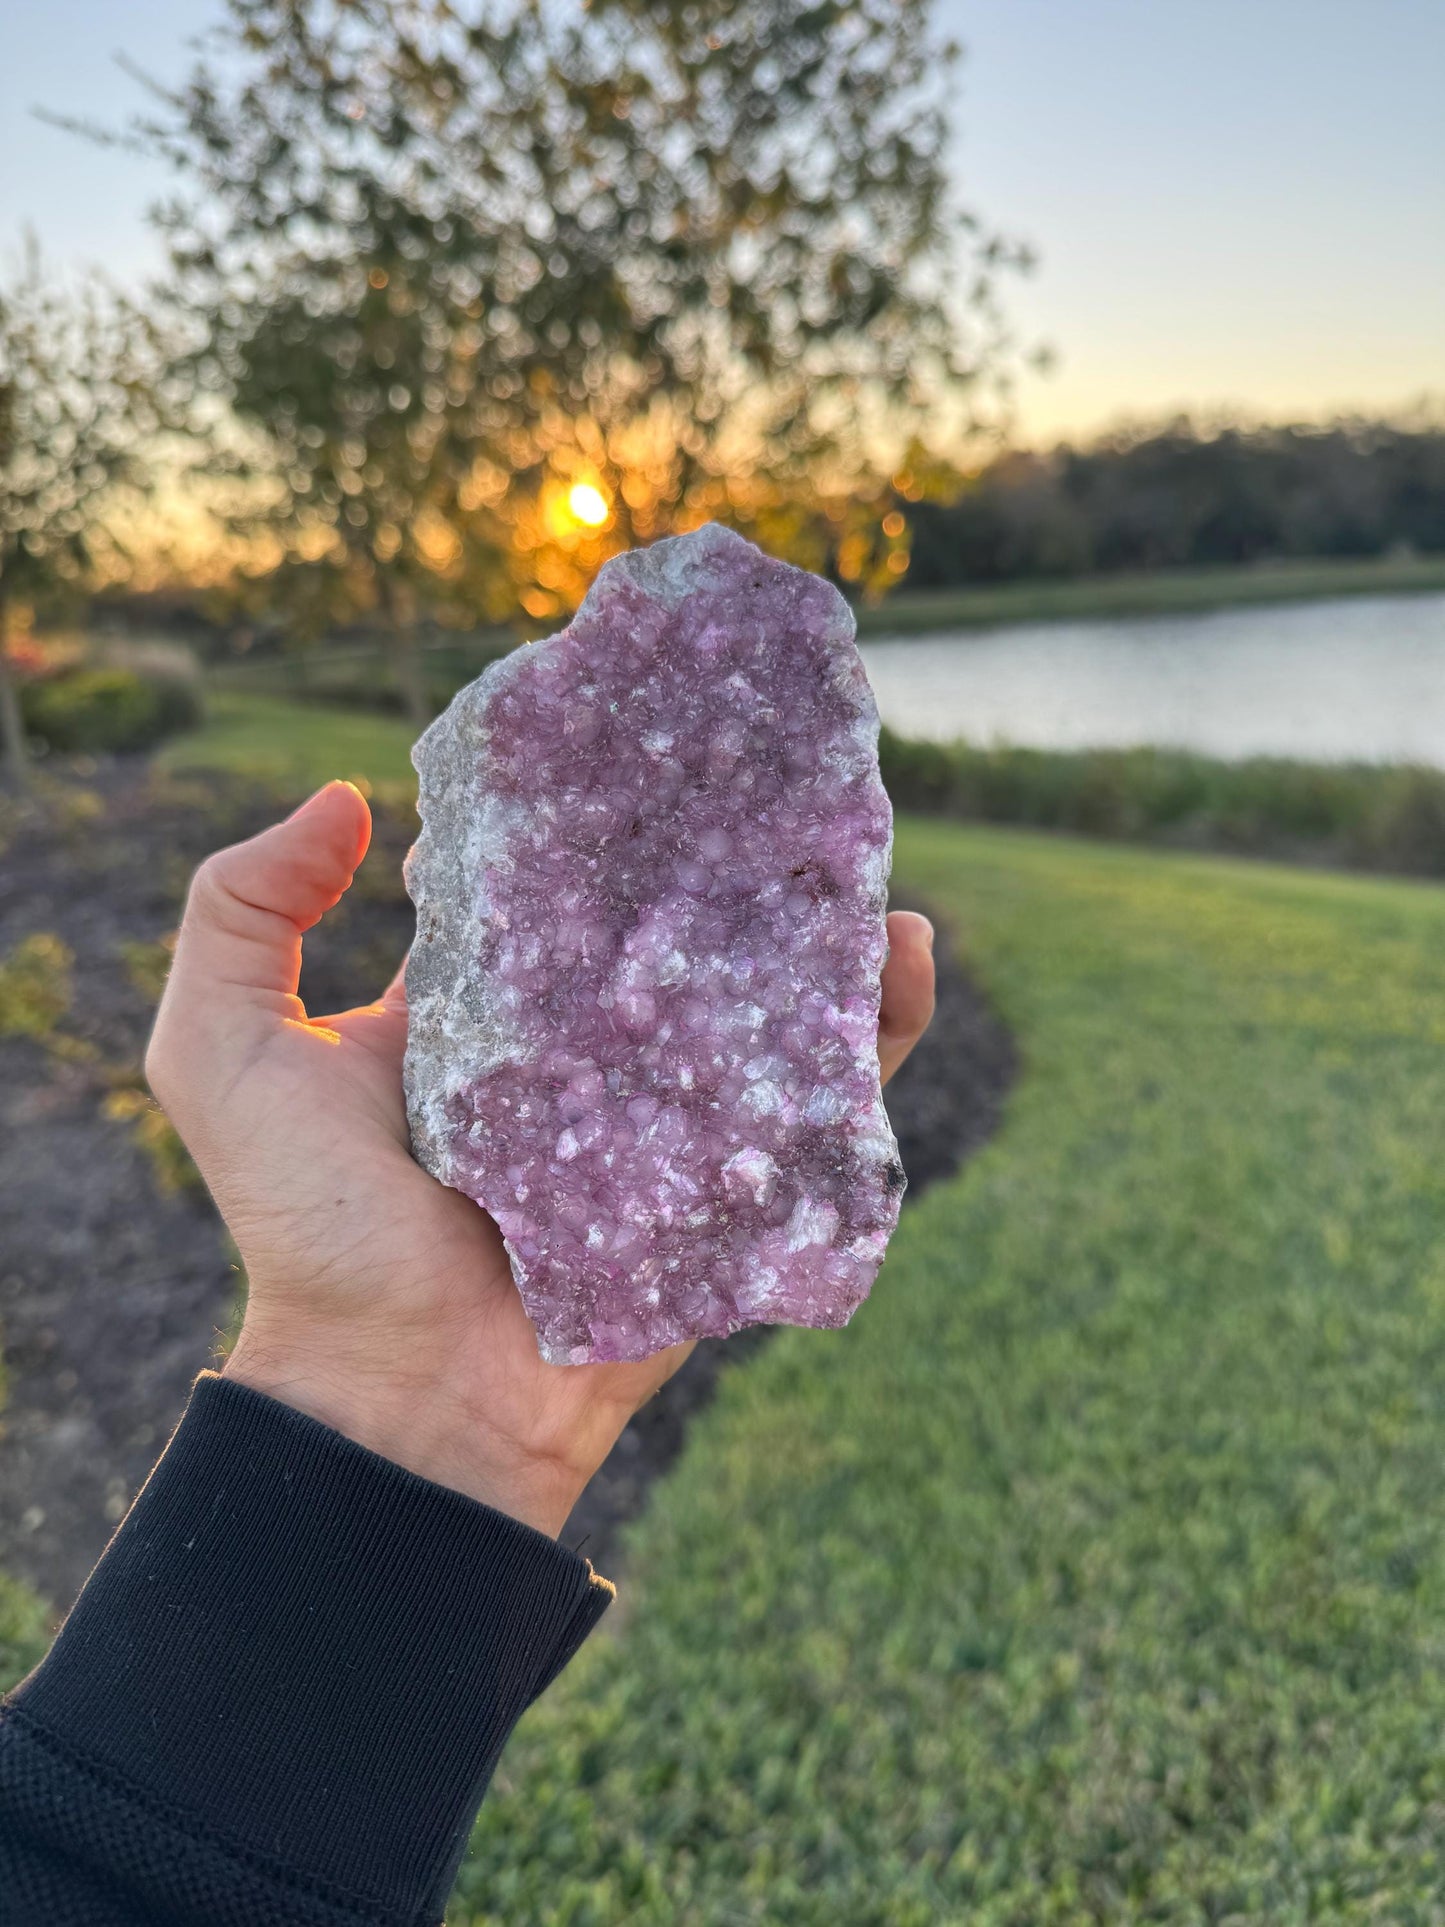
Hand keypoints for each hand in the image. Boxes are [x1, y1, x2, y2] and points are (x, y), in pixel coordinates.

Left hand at [147, 783, 935, 1536]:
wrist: (402, 1398)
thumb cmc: (311, 1230)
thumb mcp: (221, 1053)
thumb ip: (241, 913)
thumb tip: (351, 797)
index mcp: (474, 1022)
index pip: (545, 898)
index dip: (581, 821)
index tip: (628, 742)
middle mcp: (577, 1063)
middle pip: (670, 941)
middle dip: (722, 863)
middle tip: (772, 780)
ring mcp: (663, 1125)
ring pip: (761, 1010)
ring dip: (819, 932)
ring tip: (857, 852)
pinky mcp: (730, 1190)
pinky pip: (820, 1107)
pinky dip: (876, 1033)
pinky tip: (902, 953)